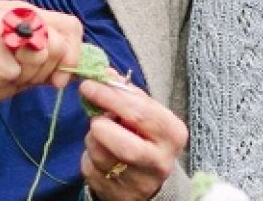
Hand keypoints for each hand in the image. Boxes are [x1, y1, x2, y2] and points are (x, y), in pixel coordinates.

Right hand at [0, 0, 82, 117]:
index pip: (71, 26)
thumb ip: (49, 66)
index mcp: (26, 13)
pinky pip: (12, 68)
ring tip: (1, 74)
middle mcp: (14, 10)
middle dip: (46, 70)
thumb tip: (79, 68)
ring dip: (24, 75)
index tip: (59, 80)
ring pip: (40, 50)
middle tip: (21, 78)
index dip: (72, 55)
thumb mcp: (22, 72)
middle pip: (59, 40)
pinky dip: (1, 81)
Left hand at [80, 71, 187, 200]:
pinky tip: (99, 149)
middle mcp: (160, 161)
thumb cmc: (147, 135)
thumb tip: (104, 74)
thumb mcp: (147, 112)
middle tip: (89, 106)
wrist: (148, 177)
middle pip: (125, 144)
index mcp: (173, 134)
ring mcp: (139, 182)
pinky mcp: (118, 194)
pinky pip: (92, 169)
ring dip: (93, 136)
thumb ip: (128, 94)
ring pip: (103, 155)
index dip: (112, 97)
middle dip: (101, 121)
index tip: (89, 84)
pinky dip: (90, 153)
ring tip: (100, 129)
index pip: (141, 114)